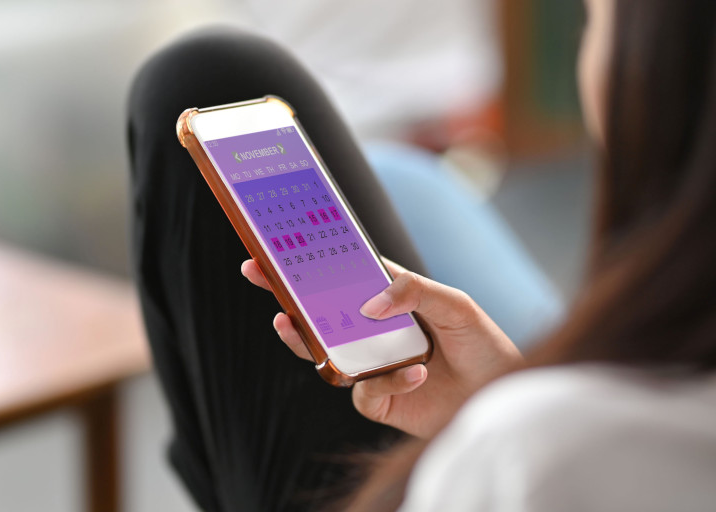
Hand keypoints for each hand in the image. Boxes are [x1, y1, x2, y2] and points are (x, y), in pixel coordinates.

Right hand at [241, 257, 522, 437]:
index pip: (343, 276)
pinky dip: (387, 381)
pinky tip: (418, 373)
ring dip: (305, 339)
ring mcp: (373, 365)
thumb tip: (369, 304)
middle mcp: (374, 331)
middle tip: (256, 271)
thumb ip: (414, 292)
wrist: (501, 395)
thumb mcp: (454, 304)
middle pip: (320, 312)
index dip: (312, 261)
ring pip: (325, 353)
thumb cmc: (481, 342)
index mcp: (389, 300)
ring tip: (289, 322)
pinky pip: (363, 392)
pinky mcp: (381, 399)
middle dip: (286, 293)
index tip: (280, 244)